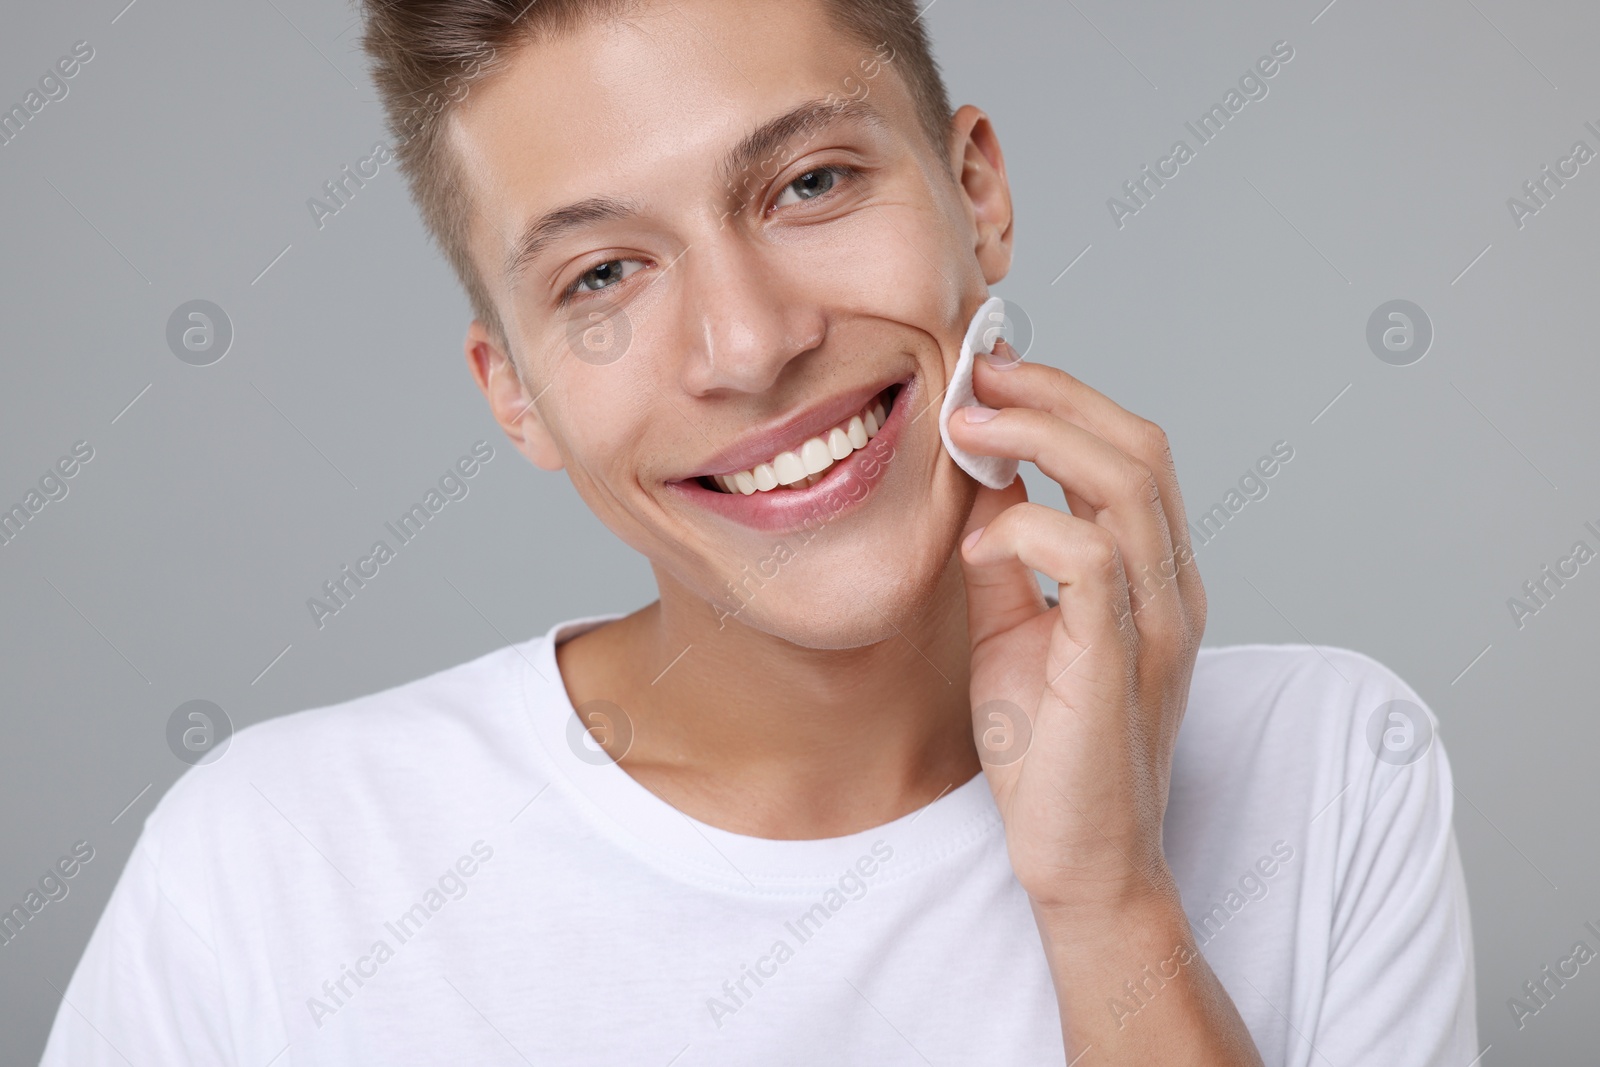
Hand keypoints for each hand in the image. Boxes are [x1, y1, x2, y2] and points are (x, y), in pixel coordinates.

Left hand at [948, 343, 1206, 915]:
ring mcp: (1157, 622)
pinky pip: (1089, 559)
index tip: (990, 373)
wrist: (1078, 857)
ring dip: (1042, 437)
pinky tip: (979, 545)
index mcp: (1153, 573)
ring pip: (1128, 483)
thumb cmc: (1049, 750)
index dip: (1063, 398)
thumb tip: (976, 476)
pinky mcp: (1121, 661)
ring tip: (970, 425)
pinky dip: (1026, 530)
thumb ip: (1006, 552)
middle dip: (1054, 394)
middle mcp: (1171, 586)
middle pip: (1139, 446)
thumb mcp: (1012, 627)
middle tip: (977, 375)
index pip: (1129, 451)